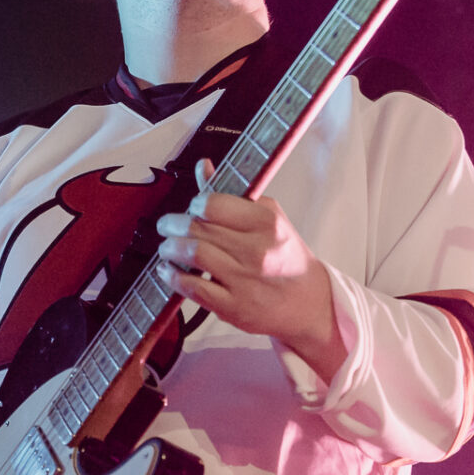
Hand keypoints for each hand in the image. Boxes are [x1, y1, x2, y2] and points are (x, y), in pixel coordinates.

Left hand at [155, 159, 346, 380]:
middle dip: (173, 225)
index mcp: (267, 223)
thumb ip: (233, 194)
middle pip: (199, 229)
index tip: (192, 207)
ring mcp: (245, 280)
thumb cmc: (284, 255)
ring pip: (193, 255)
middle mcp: (257, 251)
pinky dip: (173, 277)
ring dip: (170, 248)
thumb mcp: (269, 217)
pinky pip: (194, 288)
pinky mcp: (234, 307)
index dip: (195, 204)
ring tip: (167, 247)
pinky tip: (168, 270)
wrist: (306, 301)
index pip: (214, 204)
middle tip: (167, 226)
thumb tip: (203, 167)